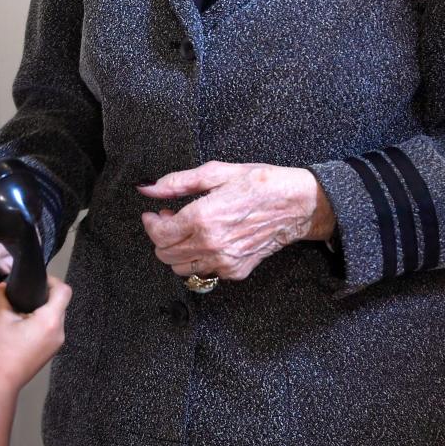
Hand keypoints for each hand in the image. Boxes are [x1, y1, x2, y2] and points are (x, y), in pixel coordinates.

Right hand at [0, 277, 70, 393]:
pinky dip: (38, 324)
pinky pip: (49, 330)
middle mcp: (59, 333)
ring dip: (38, 312)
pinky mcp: (49, 352)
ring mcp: (55, 344)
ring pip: (53, 318)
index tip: (36, 281)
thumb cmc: (0, 354)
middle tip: (21, 297)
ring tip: (18, 314)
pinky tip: (19, 329)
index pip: (64, 291)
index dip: (51, 281)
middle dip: (41, 297)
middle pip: (58, 304)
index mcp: (51, 321)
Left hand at [139, 161, 335, 281]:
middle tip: (169, 219)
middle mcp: (212, 245)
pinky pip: (204, 273)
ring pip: (181, 268)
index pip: (159, 234)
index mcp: (203, 218)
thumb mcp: (216, 173)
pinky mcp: (236, 271)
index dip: (150, 223)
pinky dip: (199, 259)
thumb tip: (147, 187)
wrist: (297, 205)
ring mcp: (224, 262)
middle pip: (165, 254)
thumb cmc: (260, 184)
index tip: (152, 214)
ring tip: (187, 231)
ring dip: (177, 251)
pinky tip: (208, 241)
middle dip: (161, 237)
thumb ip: (177, 183)